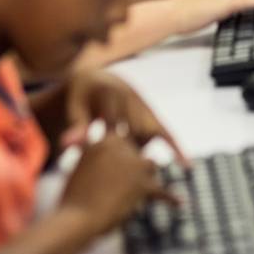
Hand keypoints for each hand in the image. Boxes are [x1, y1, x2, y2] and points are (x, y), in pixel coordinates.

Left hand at [59, 70, 187, 164]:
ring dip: (150, 151)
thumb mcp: (76, 108)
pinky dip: (175, 147)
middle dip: (131, 150)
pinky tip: (186, 164)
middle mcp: (133, 98)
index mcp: (112, 93)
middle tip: (125, 173)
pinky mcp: (151, 115)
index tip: (105, 162)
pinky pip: (165, 132)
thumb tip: (67, 144)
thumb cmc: (81, 97)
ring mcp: (144, 107)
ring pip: (150, 133)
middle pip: (135, 129)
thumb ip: (76, 126)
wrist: (97, 80)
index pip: (113, 121)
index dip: (109, 141)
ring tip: (155, 172)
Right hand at [59, 133, 177, 234]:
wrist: (77, 219)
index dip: (123, 153)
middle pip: (138, 150)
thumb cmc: (74, 198)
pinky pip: (162, 191)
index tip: (120, 165)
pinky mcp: (143, 185)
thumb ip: (91, 153)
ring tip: (135, 193)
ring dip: (146, 179)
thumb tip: (91, 144)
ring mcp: (134, 164)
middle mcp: (121, 146)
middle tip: (123, 183)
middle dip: (133, 166)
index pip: (123, 139)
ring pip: (150, 166)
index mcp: (104, 139)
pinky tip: (181, 203)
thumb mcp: (80, 167)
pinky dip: (171, 199)